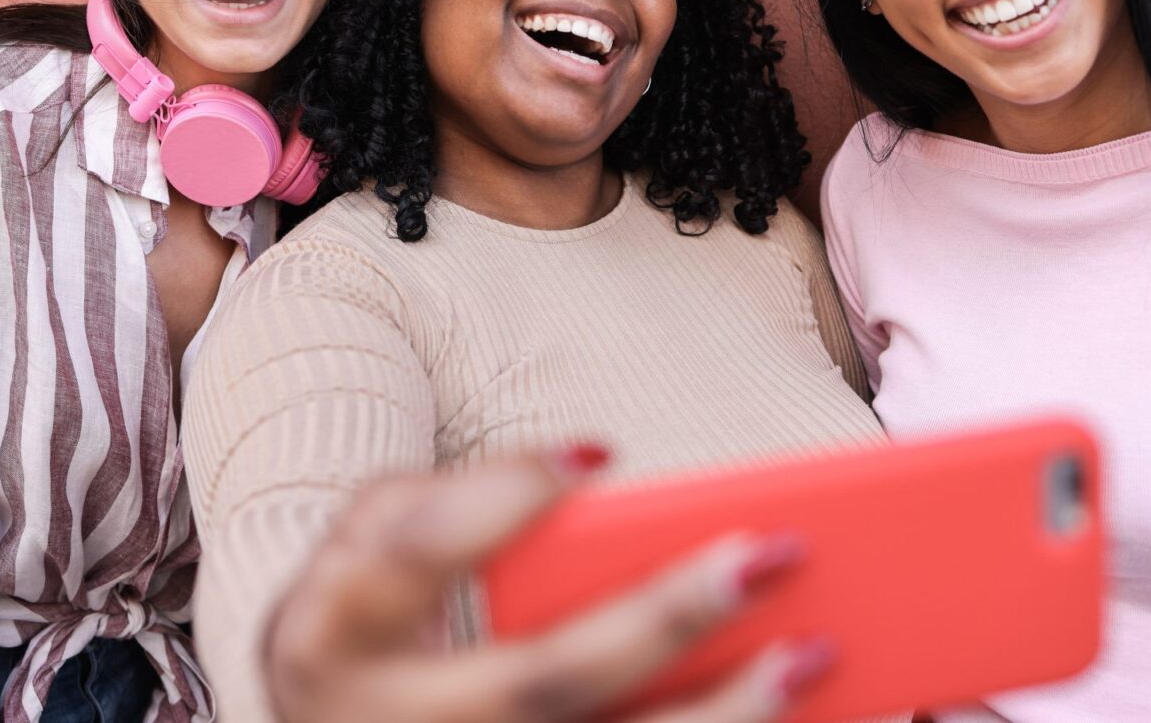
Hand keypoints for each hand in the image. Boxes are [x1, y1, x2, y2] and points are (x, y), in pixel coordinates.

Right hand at [263, 446, 833, 722]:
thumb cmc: (363, 617)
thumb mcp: (359, 543)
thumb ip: (442, 499)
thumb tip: (588, 470)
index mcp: (334, 632)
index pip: (416, 554)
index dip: (502, 501)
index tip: (598, 454)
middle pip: (545, 681)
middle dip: (666, 621)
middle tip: (772, 553)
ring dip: (724, 717)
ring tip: (815, 652)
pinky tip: (790, 716)